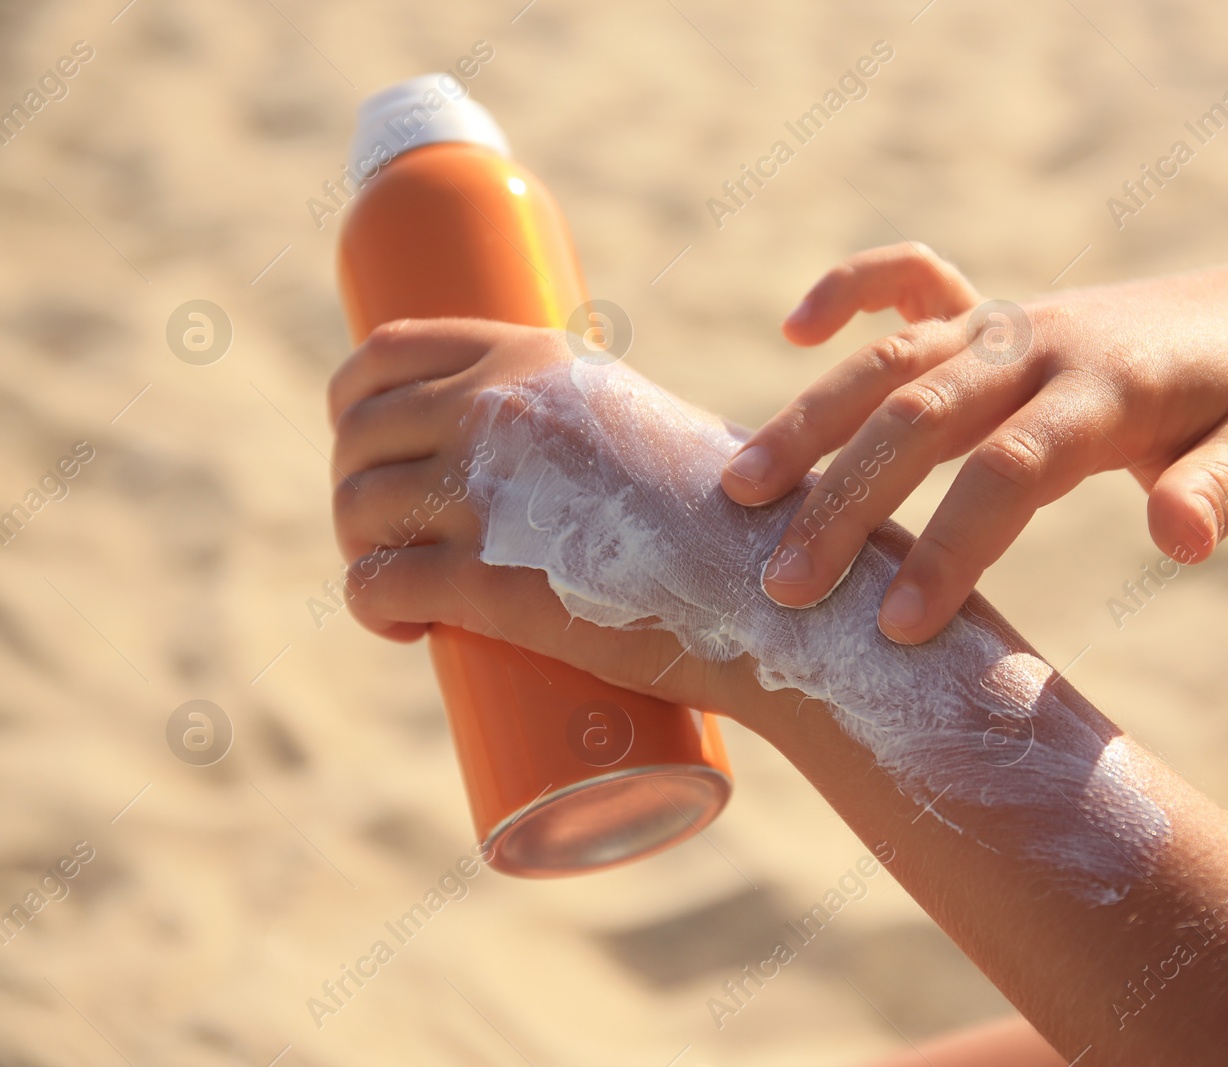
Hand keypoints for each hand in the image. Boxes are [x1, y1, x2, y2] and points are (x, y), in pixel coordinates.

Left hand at [326, 318, 761, 716]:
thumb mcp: (641, 421)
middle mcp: (496, 405)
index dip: (354, 406)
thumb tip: (534, 456)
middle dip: (358, 490)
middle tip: (396, 539)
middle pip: (359, 436)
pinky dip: (371, 609)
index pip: (384, 355)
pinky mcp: (487, 579)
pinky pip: (376, 585)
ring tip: (405, 590)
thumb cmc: (730, 515)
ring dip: (362, 553)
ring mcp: (487, 489)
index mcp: (532, 354)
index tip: (373, 450)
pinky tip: (402, 627)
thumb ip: (574, 419)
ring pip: (357, 511)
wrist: (780, 585)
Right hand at [721, 244, 1227, 643]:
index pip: (1011, 469)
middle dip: (846, 501)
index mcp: (1107, 388)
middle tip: (781, 586)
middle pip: (921, 415)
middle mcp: (1040, 344)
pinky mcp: (994, 313)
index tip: (898, 626)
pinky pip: (912, 281)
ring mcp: (1009, 322)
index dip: (952, 545)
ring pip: (889, 360)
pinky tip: (799, 328)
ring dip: (810, 420)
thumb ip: (1221, 489)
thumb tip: (1177, 539)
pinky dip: (854, 289)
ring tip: (740, 489)